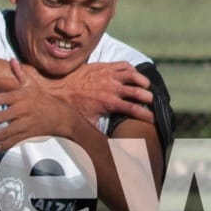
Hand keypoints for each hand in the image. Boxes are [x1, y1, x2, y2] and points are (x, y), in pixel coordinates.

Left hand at [0, 59, 93, 151]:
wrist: (60, 116)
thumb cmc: (43, 99)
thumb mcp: (32, 85)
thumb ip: (20, 73)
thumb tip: (12, 60)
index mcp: (21, 96)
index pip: (1, 98)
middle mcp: (22, 110)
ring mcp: (25, 124)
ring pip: (4, 132)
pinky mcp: (28, 134)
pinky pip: (14, 141)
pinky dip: (4, 145)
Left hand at [39, 60, 153, 124]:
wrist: (58, 86)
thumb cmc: (73, 106)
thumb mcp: (87, 123)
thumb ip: (99, 132)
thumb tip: (107, 146)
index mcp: (110, 102)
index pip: (133, 110)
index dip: (146, 115)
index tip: (152, 119)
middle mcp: (112, 87)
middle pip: (138, 92)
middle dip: (148, 98)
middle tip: (152, 102)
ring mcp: (109, 75)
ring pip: (133, 75)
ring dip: (142, 81)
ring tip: (146, 86)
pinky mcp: (104, 66)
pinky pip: (123, 65)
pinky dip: (131, 69)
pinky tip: (133, 73)